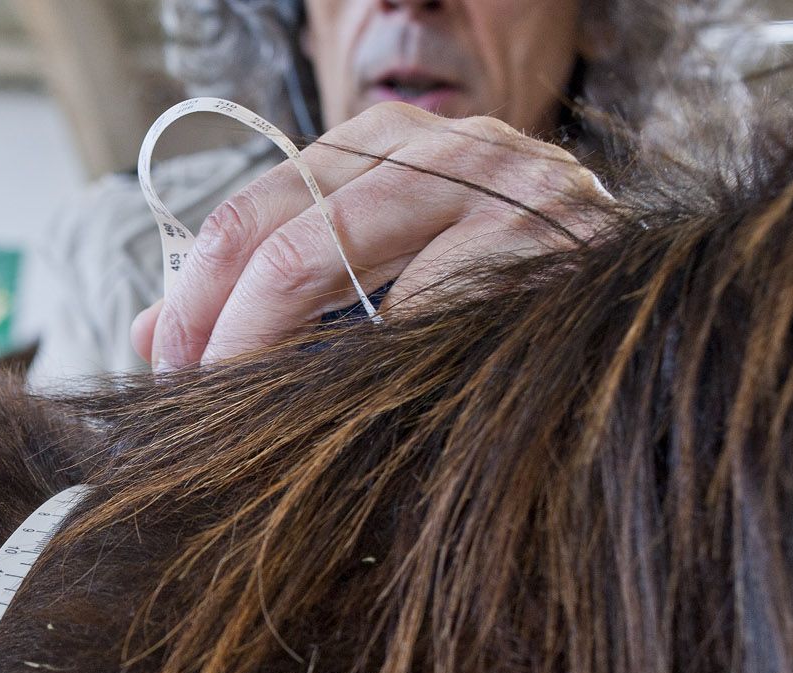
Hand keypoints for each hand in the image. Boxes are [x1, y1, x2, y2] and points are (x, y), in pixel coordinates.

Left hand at [132, 101, 612, 368]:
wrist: (643, 305)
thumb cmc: (493, 293)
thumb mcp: (371, 274)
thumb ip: (269, 290)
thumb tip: (149, 331)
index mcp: (388, 143)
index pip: (256, 204)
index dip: (196, 291)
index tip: (165, 361)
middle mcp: (442, 146)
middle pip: (282, 230)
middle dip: (217, 323)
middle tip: (187, 392)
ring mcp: (499, 186)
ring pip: (329, 254)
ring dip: (268, 345)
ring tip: (239, 404)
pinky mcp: (546, 243)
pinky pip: (423, 308)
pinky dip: (367, 365)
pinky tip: (345, 408)